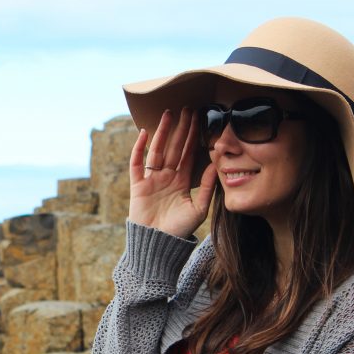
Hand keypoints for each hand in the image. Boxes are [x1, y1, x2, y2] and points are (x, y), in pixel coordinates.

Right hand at [128, 107, 216, 238]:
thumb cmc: (179, 230)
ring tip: (167, 114)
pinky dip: (139, 149)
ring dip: (162, 132)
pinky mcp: (138, 185)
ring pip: (157, 150)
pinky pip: (137, 163)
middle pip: (174, 147)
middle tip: (186, 108)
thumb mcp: (199, 208)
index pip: (188, 153)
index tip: (199, 118)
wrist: (158, 245)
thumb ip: (207, 187)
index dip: (193, 136)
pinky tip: (144, 133)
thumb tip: (216, 164)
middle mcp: (166, 177)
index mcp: (181, 181)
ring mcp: (151, 180)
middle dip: (180, 128)